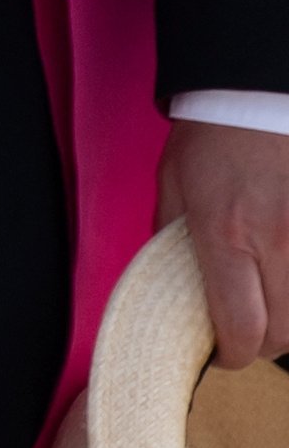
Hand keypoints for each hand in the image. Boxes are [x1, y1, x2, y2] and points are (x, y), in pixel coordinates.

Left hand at [155, 118, 288, 367]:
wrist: (258, 93)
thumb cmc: (210, 138)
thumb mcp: (173, 188)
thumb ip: (171, 241)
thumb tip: (172, 288)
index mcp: (226, 234)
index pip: (242, 326)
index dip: (232, 354)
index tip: (221, 352)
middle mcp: (276, 239)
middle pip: (285, 333)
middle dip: (262, 344)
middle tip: (243, 332)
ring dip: (288, 321)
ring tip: (266, 305)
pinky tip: (284, 280)